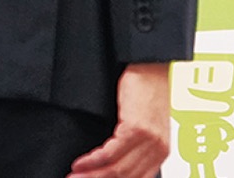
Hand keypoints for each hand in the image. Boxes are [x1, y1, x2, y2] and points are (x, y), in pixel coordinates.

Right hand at [68, 63, 170, 177]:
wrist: (152, 67)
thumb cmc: (148, 92)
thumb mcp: (146, 127)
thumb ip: (134, 150)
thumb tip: (110, 168)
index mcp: (161, 153)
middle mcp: (158, 150)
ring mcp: (149, 140)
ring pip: (115, 170)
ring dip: (89, 176)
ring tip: (72, 177)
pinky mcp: (136, 128)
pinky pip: (110, 153)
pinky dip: (91, 161)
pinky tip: (79, 163)